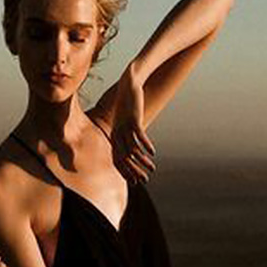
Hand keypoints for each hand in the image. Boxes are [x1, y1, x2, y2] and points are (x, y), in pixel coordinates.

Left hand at [110, 68, 155, 184]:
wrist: (129, 84)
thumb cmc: (128, 105)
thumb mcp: (125, 121)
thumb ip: (128, 134)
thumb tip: (133, 148)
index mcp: (114, 136)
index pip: (117, 159)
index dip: (125, 172)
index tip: (134, 182)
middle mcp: (116, 133)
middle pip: (124, 157)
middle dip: (134, 170)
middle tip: (143, 181)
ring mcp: (124, 126)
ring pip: (132, 148)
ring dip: (142, 160)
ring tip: (151, 169)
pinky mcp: (132, 118)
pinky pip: (139, 134)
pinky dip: (145, 144)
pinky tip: (152, 152)